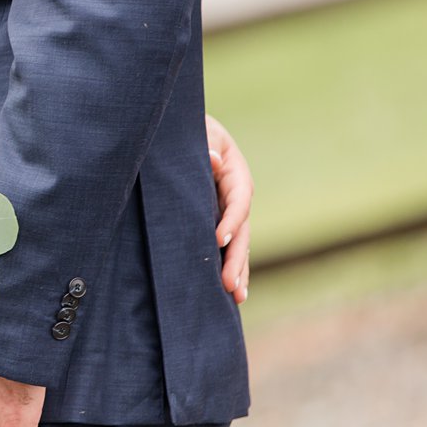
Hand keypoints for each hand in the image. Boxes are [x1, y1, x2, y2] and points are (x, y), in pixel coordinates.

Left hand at [206, 114, 251, 303]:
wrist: (184, 130)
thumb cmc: (188, 129)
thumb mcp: (198, 131)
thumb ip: (205, 145)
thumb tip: (212, 159)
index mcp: (236, 173)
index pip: (238, 201)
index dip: (230, 221)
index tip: (218, 239)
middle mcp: (238, 195)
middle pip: (242, 230)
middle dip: (236, 258)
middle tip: (229, 286)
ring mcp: (230, 209)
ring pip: (239, 243)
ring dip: (238, 269)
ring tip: (236, 297)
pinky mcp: (218, 218)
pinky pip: (228, 244)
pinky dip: (230, 264)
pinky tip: (230, 290)